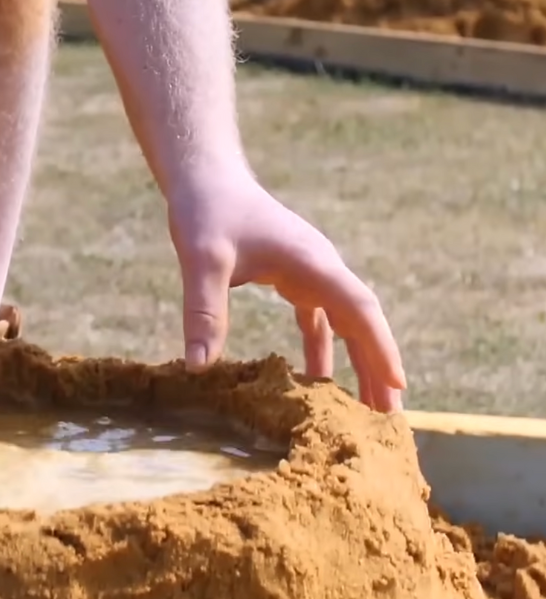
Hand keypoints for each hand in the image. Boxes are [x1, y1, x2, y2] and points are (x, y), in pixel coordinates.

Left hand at [166, 169, 405, 412]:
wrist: (207, 179)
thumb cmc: (207, 212)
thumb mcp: (202, 260)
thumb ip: (204, 311)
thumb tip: (199, 368)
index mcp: (312, 262)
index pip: (359, 310)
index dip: (380, 348)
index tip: (398, 385)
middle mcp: (321, 269)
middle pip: (362, 323)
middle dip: (377, 367)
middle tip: (390, 418)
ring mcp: (311, 273)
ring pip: (344, 324)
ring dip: (356, 363)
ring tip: (364, 409)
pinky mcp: (294, 278)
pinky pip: (319, 320)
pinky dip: (324, 349)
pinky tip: (317, 380)